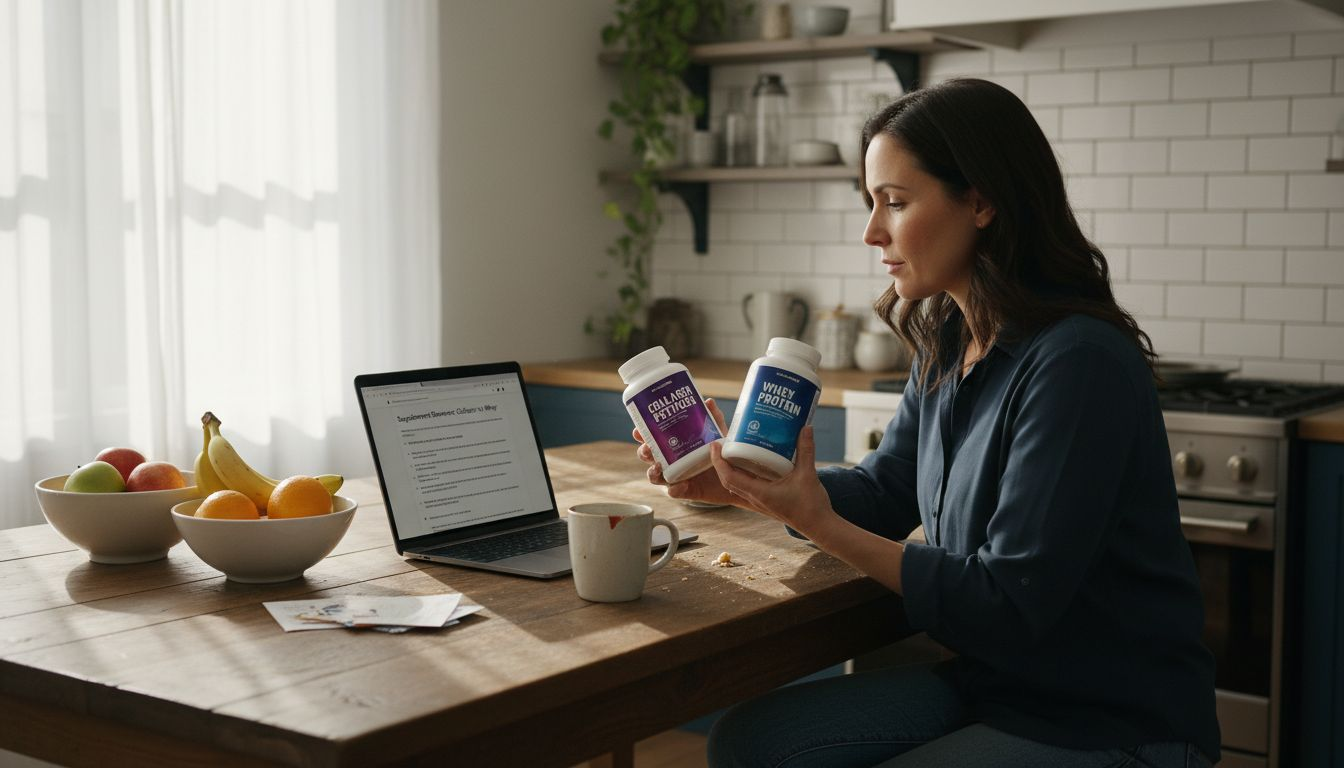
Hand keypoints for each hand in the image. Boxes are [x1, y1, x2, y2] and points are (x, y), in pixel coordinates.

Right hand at [632, 398, 745, 507]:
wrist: (734, 475)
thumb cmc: (720, 451)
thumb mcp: (718, 433)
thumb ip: (713, 417)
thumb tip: (708, 401)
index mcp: (672, 444)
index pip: (652, 438)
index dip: (641, 435)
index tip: (638, 431)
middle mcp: (670, 460)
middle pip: (647, 456)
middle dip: (643, 452)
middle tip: (647, 448)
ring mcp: (675, 476)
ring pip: (654, 476)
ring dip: (652, 472)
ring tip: (658, 467)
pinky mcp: (684, 490)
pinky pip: (674, 491)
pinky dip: (674, 489)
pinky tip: (682, 484)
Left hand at [707, 425, 836, 540]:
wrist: (818, 525)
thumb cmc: (811, 505)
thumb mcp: (808, 474)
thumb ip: (806, 450)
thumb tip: (806, 428)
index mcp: (759, 493)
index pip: (729, 477)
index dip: (718, 462)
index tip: (715, 445)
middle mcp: (755, 497)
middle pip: (728, 480)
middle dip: (720, 463)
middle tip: (720, 444)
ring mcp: (760, 500)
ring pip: (736, 484)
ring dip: (729, 469)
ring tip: (731, 450)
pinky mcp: (766, 500)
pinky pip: (747, 486)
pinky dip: (742, 474)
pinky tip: (750, 462)